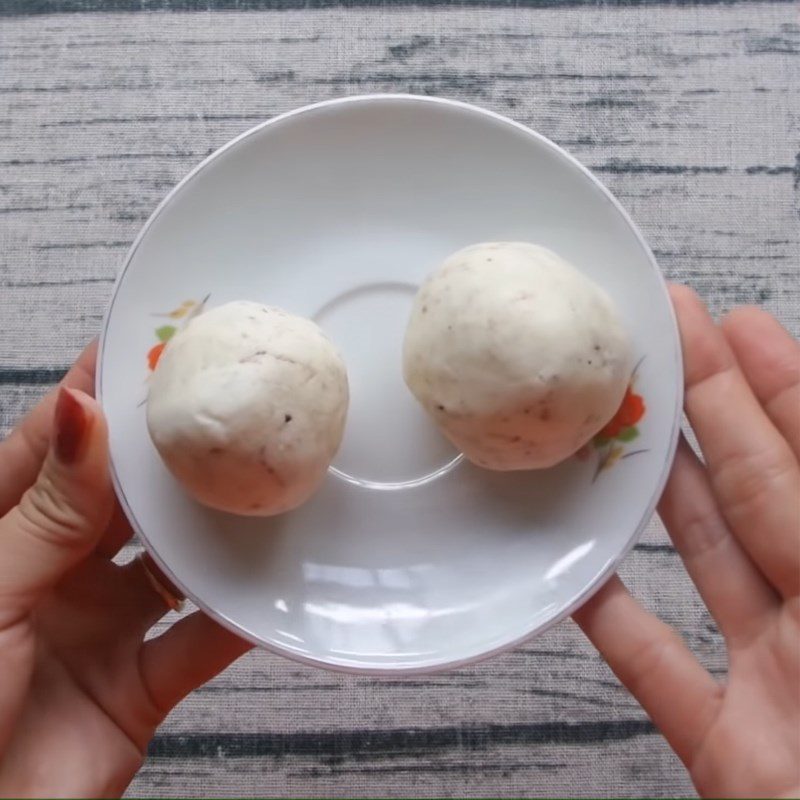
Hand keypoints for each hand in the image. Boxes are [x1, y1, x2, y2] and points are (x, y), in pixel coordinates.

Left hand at [0, 342, 251, 797]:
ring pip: (172, 559)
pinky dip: (240, 615)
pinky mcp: (140, 683)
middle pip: (126, 496)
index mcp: (1, 537)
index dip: (99, 394)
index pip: (56, 446)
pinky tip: (274, 583)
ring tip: (263, 482)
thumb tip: (83, 413)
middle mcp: (54, 572)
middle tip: (226, 405)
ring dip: (215, 529)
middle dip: (173, 454)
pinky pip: (201, 638)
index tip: (148, 345)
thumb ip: (46, 511)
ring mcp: (100, 626)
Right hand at [574, 286, 799, 797]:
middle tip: (664, 339)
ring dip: (656, 492)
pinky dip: (613, 619)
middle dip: (709, 405)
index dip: (775, 387)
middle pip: (754, 488)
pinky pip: (656, 664)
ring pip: (705, 559)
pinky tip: (576, 570)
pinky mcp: (724, 741)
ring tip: (615, 424)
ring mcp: (773, 677)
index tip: (732, 323)